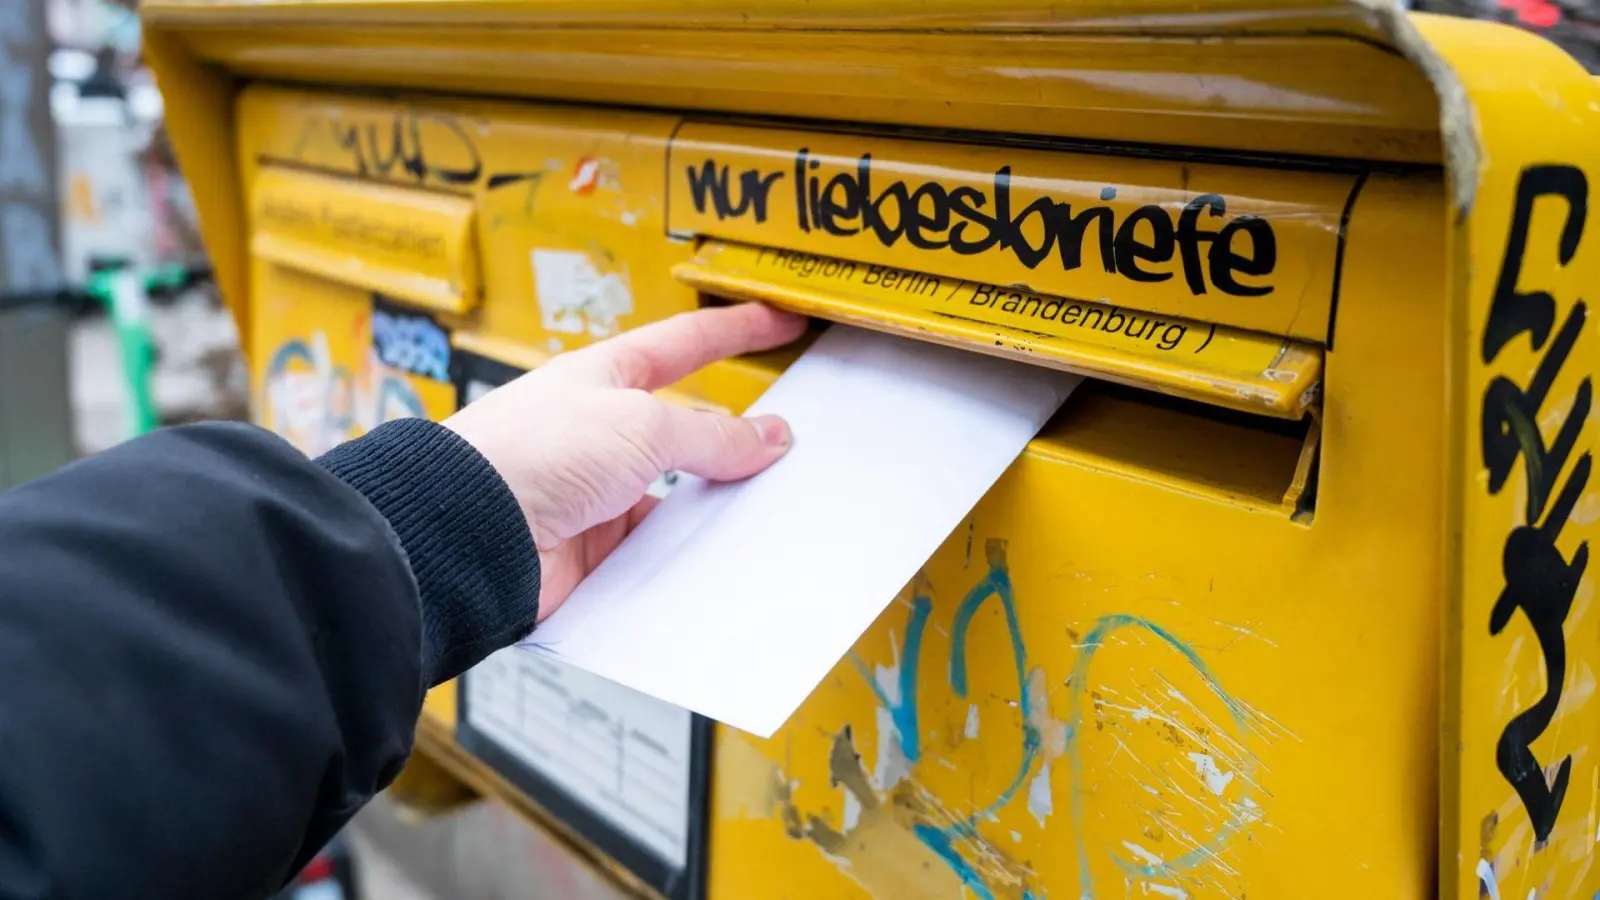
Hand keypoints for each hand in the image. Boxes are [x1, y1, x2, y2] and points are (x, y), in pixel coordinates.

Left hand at [442, 303, 806, 618]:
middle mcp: (599, 432)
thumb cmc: (530, 453)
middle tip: (789, 442)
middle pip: (684, 429)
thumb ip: (710, 435)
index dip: (736, 330)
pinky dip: (682, 555)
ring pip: (675, 496)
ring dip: (711, 505)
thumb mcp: (641, 426)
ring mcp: (595, 492)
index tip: (780, 322)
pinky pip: (654, 549)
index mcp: (605, 377)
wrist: (468, 532)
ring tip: (762, 509)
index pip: (685, 344)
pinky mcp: (591, 549)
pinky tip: (712, 559)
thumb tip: (767, 438)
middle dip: (733, 438)